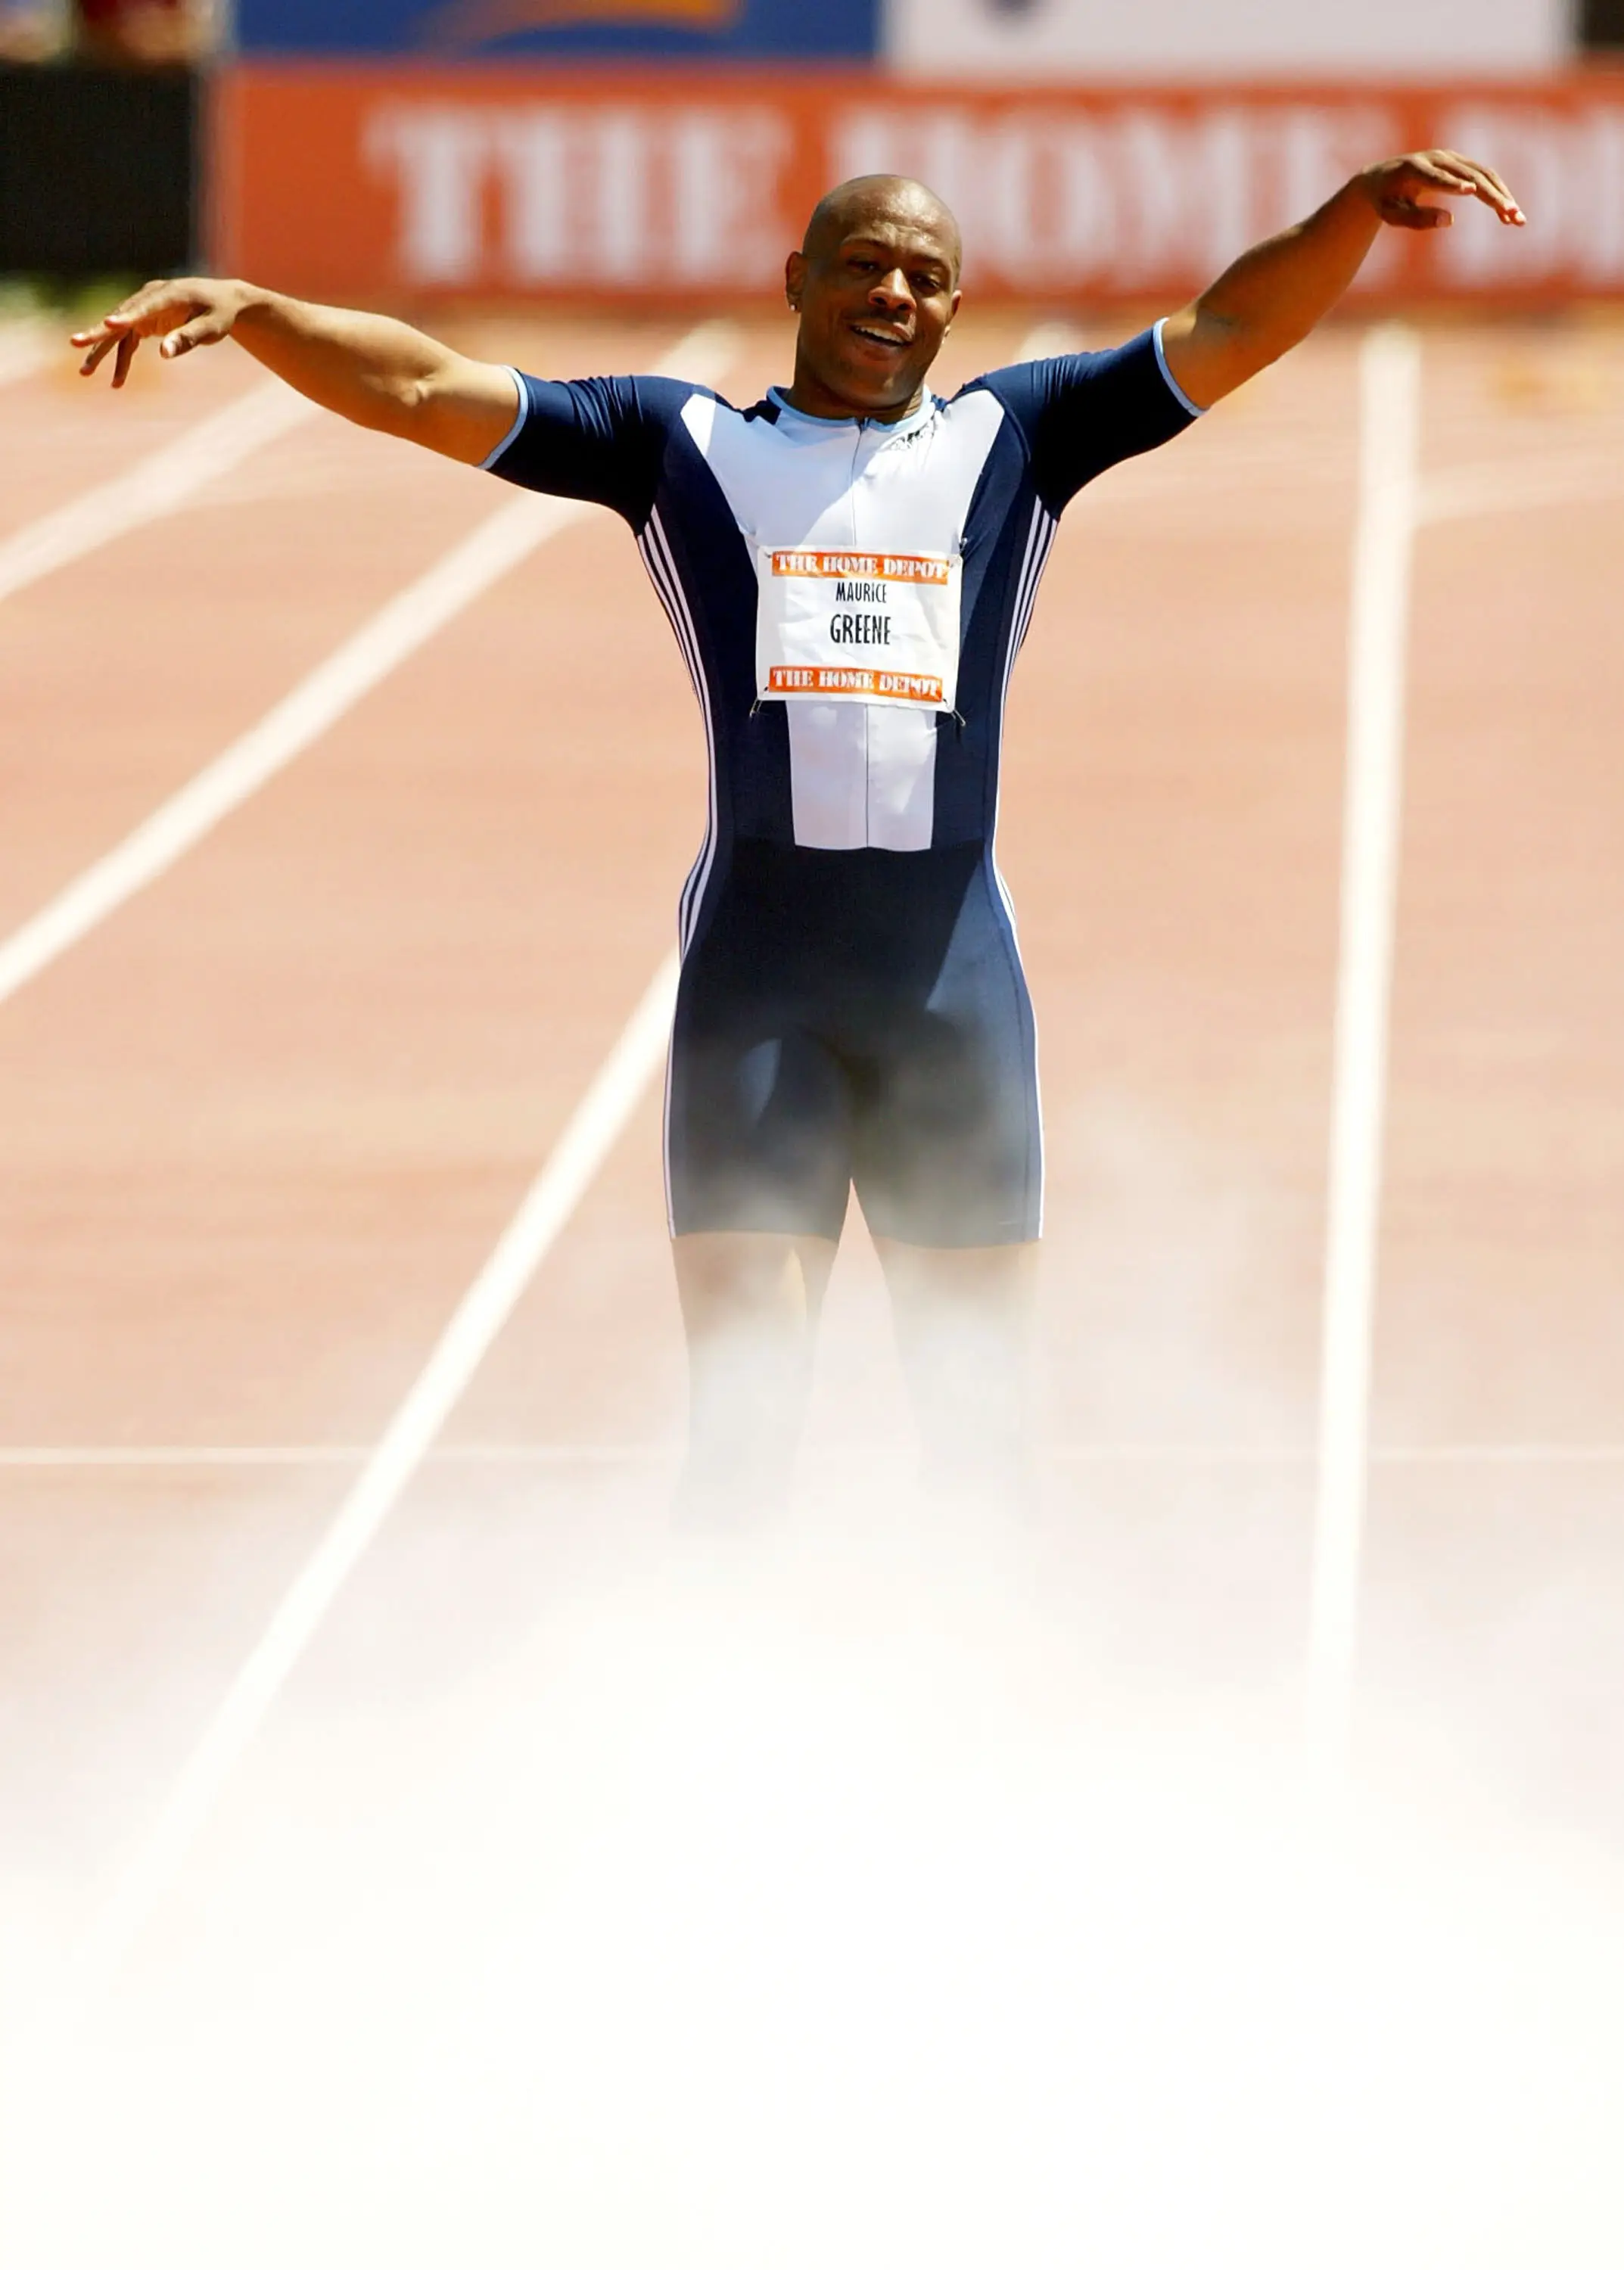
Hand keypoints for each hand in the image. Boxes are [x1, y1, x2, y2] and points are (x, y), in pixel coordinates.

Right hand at [70, 277, 251, 387]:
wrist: (224, 300)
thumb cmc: (220, 314)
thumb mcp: (212, 328)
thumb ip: (189, 338)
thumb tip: (164, 354)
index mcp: (169, 294)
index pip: (143, 306)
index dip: (126, 316)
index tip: (107, 323)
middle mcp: (151, 297)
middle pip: (121, 317)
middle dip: (98, 332)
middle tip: (74, 342)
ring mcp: (145, 307)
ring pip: (119, 331)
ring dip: (102, 351)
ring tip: (85, 372)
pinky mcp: (145, 319)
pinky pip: (129, 340)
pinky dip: (122, 359)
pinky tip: (117, 382)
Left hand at [1360, 151, 1524, 230]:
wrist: (1382, 179)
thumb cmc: (1385, 201)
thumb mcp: (1391, 215)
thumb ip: (1415, 219)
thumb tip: (1450, 220)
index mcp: (1414, 169)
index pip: (1437, 177)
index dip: (1453, 184)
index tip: (1471, 191)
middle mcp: (1437, 158)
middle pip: (1471, 175)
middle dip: (1493, 197)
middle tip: (1513, 217)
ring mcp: (1451, 158)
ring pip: (1483, 174)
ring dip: (1502, 195)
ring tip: (1517, 220)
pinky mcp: (1460, 163)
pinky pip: (1483, 176)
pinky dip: (1497, 193)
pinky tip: (1508, 213)